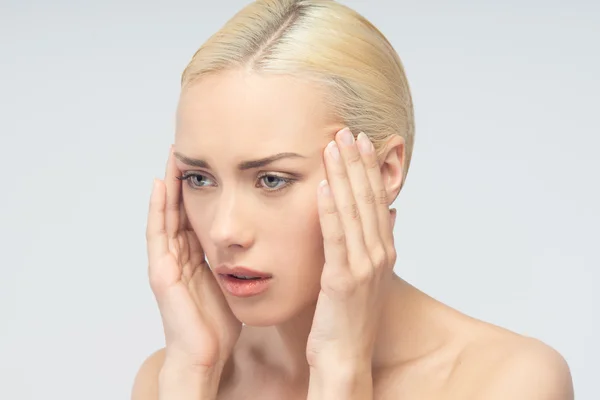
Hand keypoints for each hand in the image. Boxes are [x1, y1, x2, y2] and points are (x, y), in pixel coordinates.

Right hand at [146, 146, 241, 373]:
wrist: (206, 355)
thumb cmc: (220, 323)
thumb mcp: (232, 283)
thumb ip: (237, 261)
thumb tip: (259, 243)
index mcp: (196, 257)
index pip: (195, 214)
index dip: (201, 188)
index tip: (211, 161)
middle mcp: (179, 256)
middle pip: (179, 208)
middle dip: (184, 179)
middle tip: (189, 146)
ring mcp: (167, 263)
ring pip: (166, 214)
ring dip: (169, 184)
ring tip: (174, 154)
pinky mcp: (162, 273)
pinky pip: (158, 235)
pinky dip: (159, 209)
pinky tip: (163, 184)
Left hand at [306, 128, 397, 371]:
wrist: (344, 358)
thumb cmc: (347, 318)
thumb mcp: (363, 275)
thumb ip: (372, 243)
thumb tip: (386, 213)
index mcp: (383, 251)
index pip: (376, 199)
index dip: (369, 168)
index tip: (361, 140)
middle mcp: (379, 254)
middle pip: (368, 198)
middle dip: (357, 162)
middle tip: (348, 130)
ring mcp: (364, 267)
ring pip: (353, 210)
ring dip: (344, 175)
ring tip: (335, 145)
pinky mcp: (343, 280)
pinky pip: (336, 237)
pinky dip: (330, 208)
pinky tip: (322, 185)